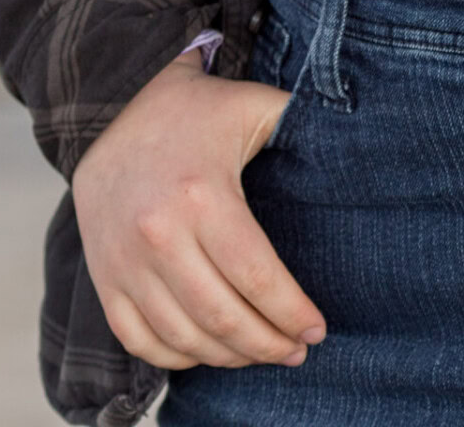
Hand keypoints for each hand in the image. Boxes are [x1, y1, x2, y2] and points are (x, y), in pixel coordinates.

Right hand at [72, 49, 326, 371]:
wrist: (113, 111)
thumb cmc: (197, 111)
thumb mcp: (253, 105)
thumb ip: (301, 122)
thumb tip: (360, 143)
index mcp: (201, 195)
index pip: (256, 277)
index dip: (291, 312)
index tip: (317, 330)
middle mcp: (158, 236)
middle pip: (222, 318)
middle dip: (268, 345)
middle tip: (297, 351)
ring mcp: (124, 263)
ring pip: (184, 338)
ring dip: (229, 358)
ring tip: (262, 353)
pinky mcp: (104, 278)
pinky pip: (141, 341)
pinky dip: (178, 359)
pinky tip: (209, 351)